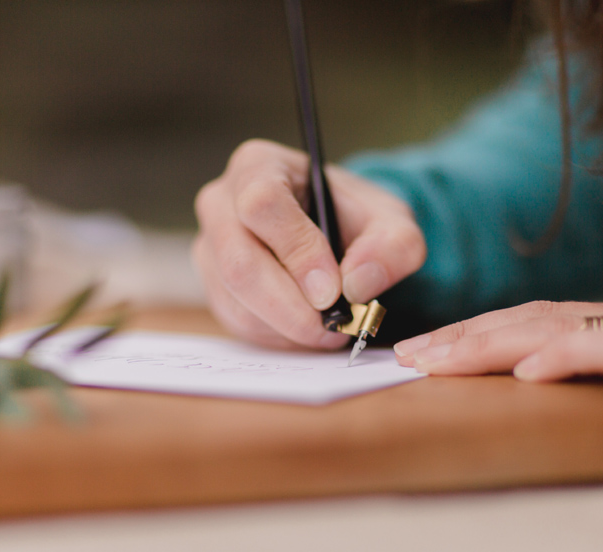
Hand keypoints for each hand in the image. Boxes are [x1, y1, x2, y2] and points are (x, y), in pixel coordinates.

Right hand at [193, 139, 425, 348]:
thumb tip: (358, 285)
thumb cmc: (357, 219)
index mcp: (259, 165)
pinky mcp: (213, 286)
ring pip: (236, 300)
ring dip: (288, 327)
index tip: (333, 291)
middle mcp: (221, 203)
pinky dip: (277, 336)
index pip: (263, 205)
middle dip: (291, 307)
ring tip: (330, 329)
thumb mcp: (392, 222)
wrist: (338, 233)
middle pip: (240, 262)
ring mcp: (209, 246)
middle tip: (334, 327)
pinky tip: (307, 330)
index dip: (297, 252)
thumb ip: (392, 246)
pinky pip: (237, 321)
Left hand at [393, 291, 602, 463]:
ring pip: (562, 324)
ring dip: (494, 343)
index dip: (477, 335)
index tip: (426, 354)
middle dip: (466, 337)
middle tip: (410, 355)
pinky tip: (525, 370)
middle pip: (536, 317)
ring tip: (440, 359)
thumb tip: (533, 396)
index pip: (538, 320)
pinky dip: (567, 355)